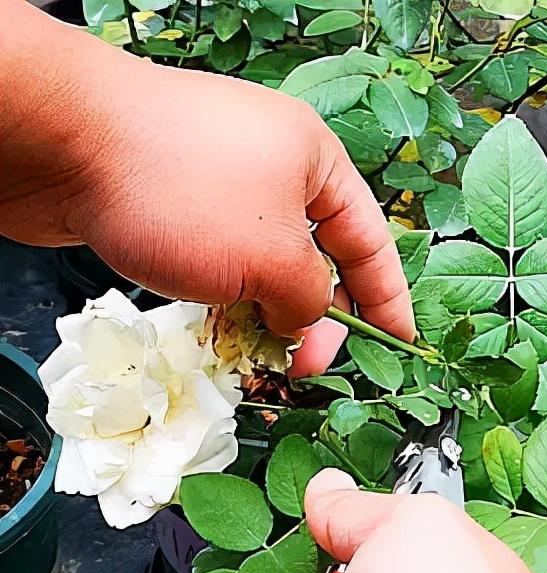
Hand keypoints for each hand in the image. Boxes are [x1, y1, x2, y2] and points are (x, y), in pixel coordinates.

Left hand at [0, 2, 411, 375]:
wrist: (58, 144)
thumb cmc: (184, 191)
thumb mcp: (273, 259)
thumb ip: (309, 300)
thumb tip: (305, 324)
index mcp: (315, 158)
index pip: (371, 239)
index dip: (388, 298)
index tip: (399, 345)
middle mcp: (271, 164)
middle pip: (314, 254)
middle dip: (316, 316)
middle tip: (308, 366)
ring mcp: (215, 180)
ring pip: (259, 262)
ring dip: (264, 313)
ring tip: (260, 358)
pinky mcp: (167, 198)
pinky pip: (214, 259)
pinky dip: (222, 297)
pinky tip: (218, 330)